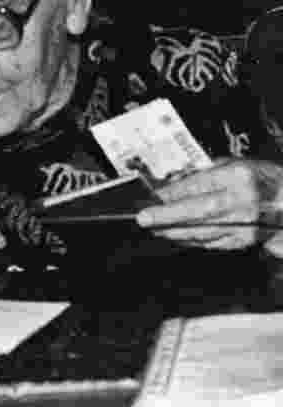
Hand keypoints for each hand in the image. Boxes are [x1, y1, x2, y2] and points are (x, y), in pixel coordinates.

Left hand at [137, 159, 282, 249]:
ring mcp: (246, 223)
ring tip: (155, 228)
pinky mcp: (245, 240)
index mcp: (238, 176)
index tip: (153, 197)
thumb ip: (202, 173)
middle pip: (198, 211)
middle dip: (167, 216)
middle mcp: (243, 200)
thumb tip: (171, 185)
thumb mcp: (233, 164)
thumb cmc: (261, 178)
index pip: (197, 185)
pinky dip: (191, 240)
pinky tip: (176, 236)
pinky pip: (212, 242)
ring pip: (202, 231)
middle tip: (145, 219)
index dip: (172, 193)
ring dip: (174, 231)